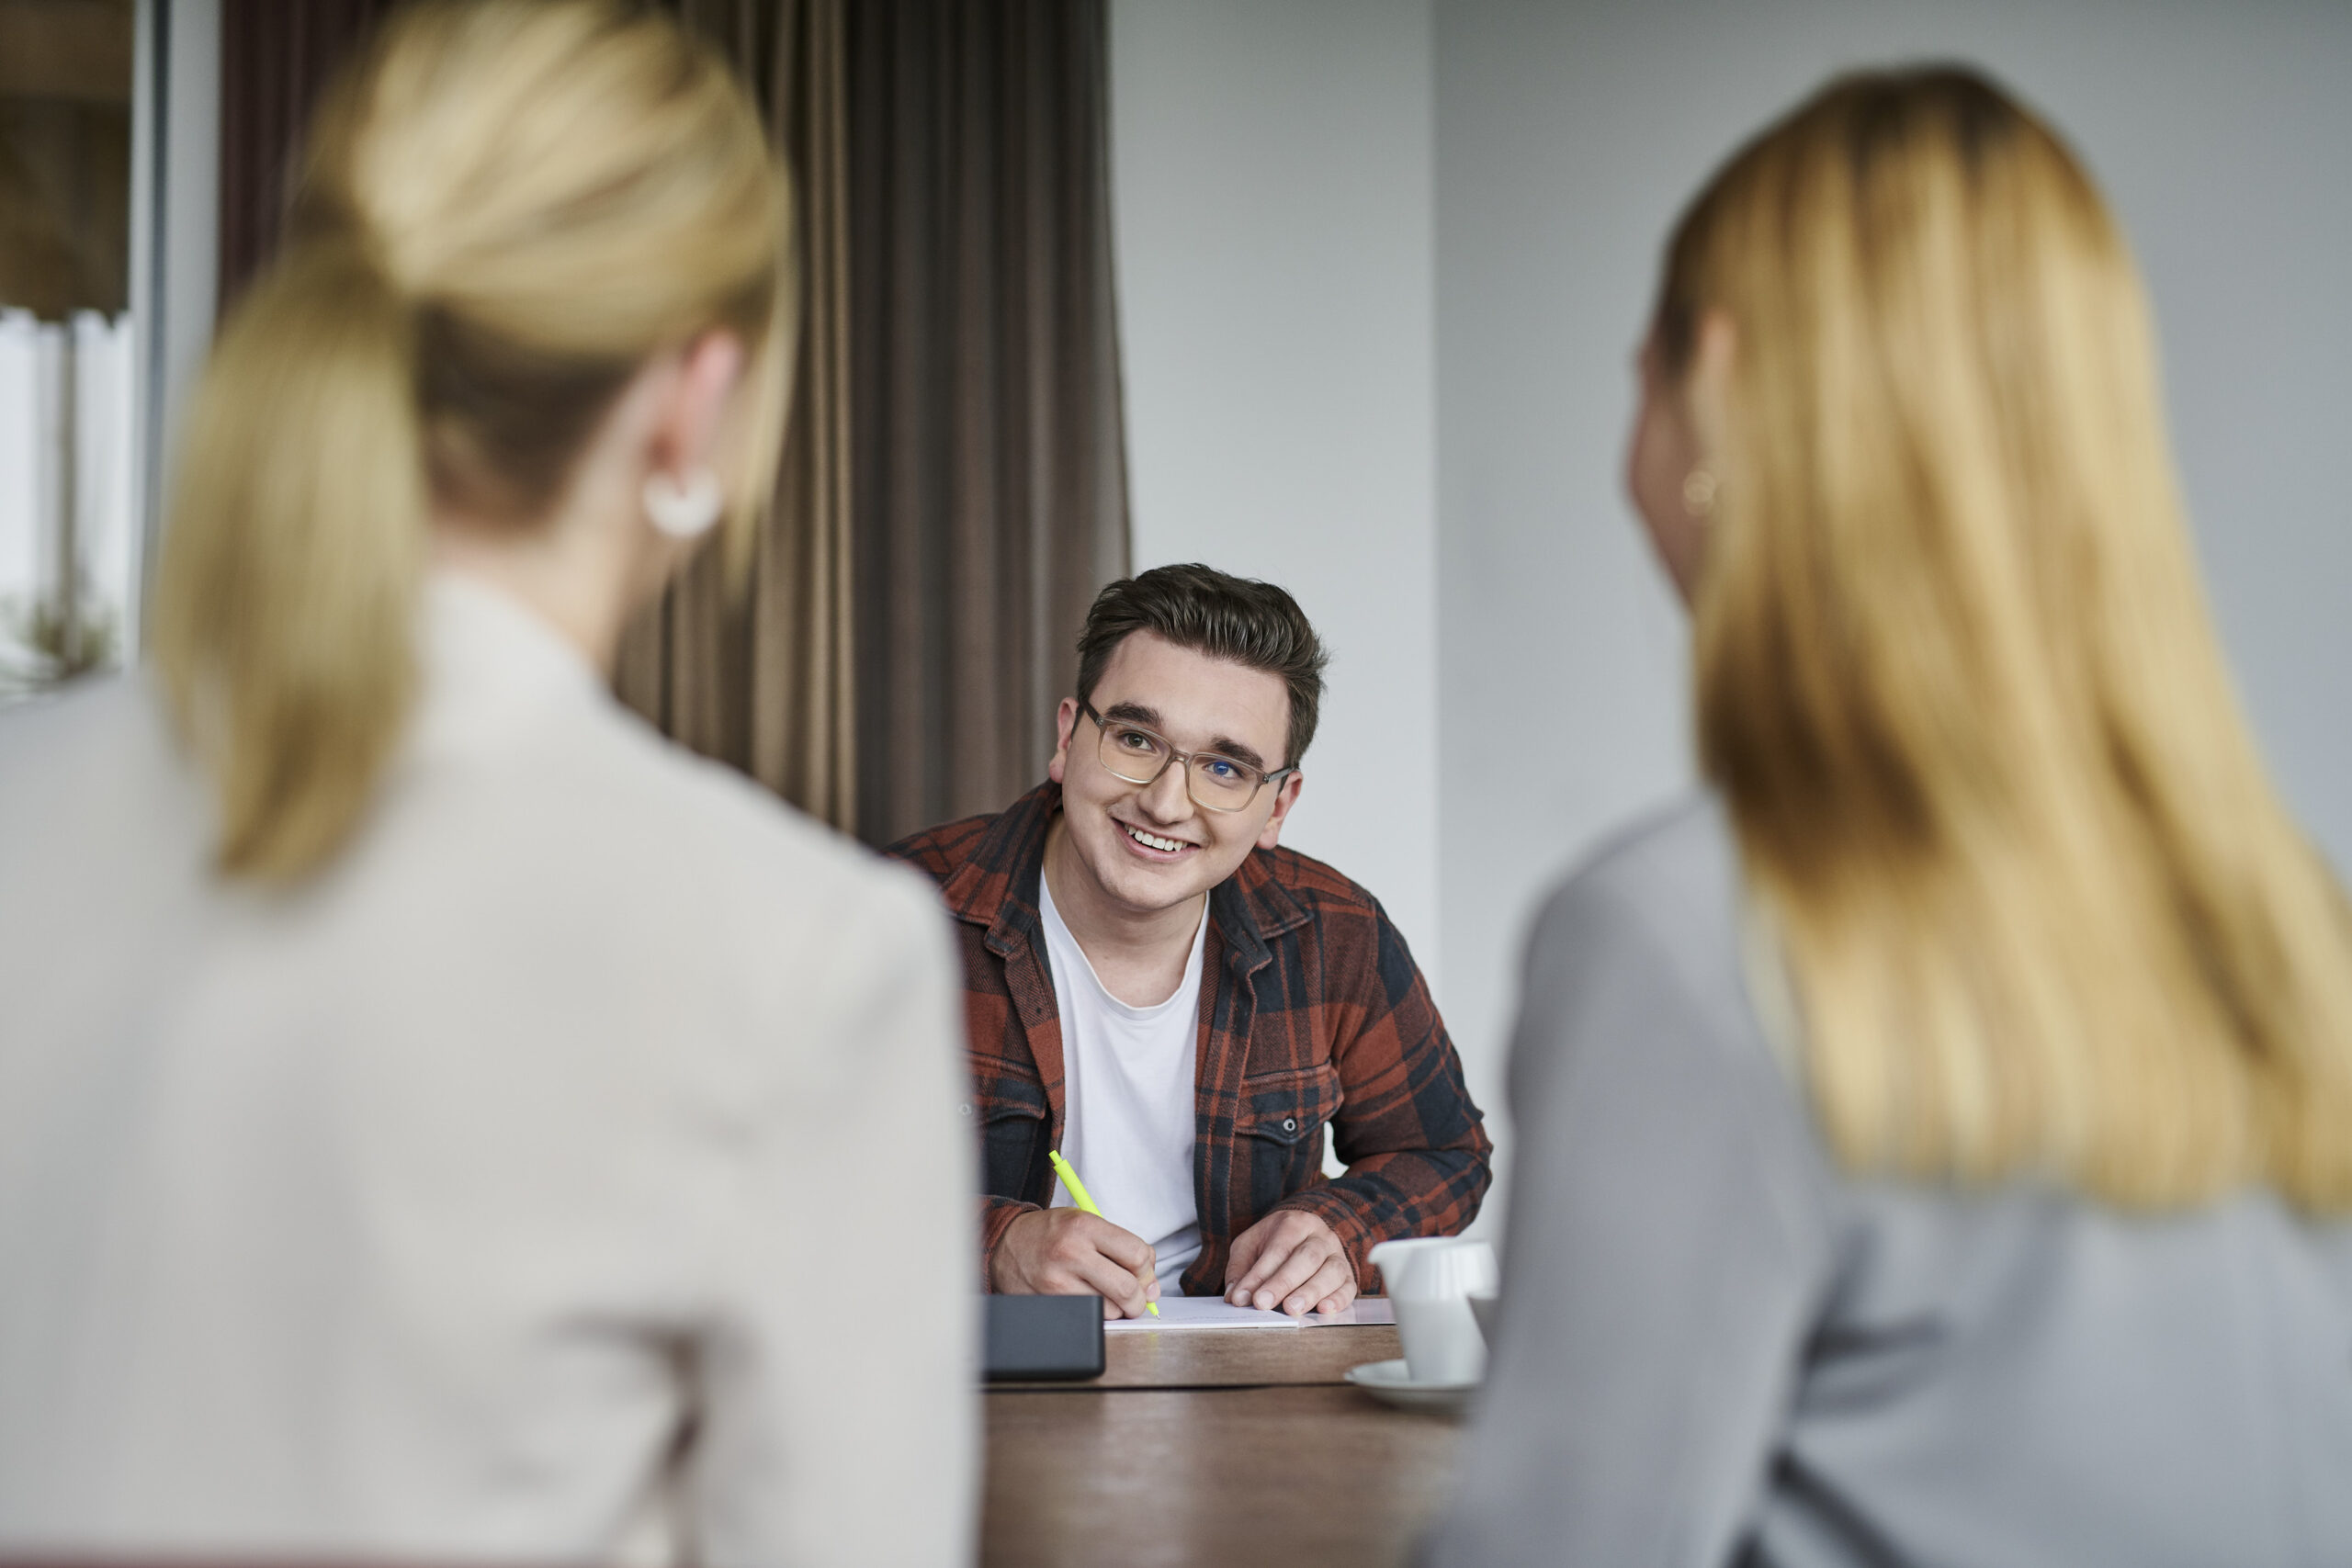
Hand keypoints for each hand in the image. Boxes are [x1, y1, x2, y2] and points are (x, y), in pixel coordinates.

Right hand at [993, 1207, 1161, 1318]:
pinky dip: (1096, 1314)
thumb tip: (1151, 1285)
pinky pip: (1089, 1318)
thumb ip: (1121, 1246)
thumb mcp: (1085, 1222)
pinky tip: (1089, 1301)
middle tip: (1136, 1298)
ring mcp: (1058, 1281)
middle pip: (1127, 1288)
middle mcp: (1071, 1252)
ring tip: (1105, 1295)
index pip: (1137, 1254)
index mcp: (1085, 1226)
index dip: (1147, 1271)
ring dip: (1116, 1308)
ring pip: (1110, 1309)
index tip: (1144, 1276)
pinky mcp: (1049, 1302)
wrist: (1005, 1244)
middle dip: (1139, 1300)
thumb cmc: (1051, 1234)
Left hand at [1225, 1209, 1354, 1316]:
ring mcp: (1337, 1255)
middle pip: (1306, 1258)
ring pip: (1331, 1272)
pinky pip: (1348, 1287)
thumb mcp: (1250, 1245)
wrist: (1306, 1231)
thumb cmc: (1274, 1241)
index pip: (1278, 1249)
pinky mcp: (1348, 1275)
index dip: (1261, 1275)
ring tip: (1292, 1310)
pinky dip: (1338, 1300)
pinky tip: (1324, 1310)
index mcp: (1294, 1223)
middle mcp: (1320, 1237)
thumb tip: (1235, 1297)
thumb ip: (1240, 1269)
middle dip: (1284, 1282)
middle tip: (1265, 1304)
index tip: (1247, 1298)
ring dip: (1310, 1292)